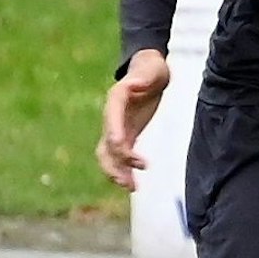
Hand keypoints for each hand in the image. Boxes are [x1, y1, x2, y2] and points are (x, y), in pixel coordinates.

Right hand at [97, 49, 171, 189]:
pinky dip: (124, 170)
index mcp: (116, 99)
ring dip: (117, 172)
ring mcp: (116, 127)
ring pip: (109, 155)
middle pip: (107, 143)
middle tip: (127, 179)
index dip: (114, 132)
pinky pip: (120, 157)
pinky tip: (133, 184)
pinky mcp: (125, 135)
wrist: (149, 71)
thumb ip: (143, 77)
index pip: (112, 118)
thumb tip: (135, 84)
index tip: (120, 146)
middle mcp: (112, 116)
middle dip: (115, 162)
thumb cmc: (150, 69)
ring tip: (132, 187)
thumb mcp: (151, 69)